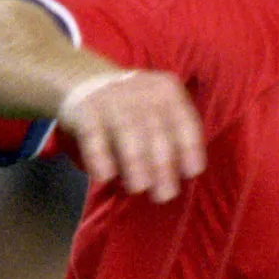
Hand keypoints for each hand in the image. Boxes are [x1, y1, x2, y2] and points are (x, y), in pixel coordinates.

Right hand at [56, 68, 203, 199]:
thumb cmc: (135, 111)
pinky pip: (94, 135)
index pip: (184, 121)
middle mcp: (142, 91)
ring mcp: (113, 98)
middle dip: (162, 165)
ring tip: (138, 188)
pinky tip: (104, 176)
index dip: (189, 147)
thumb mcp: (160, 112)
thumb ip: (174, 138)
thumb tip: (186, 175)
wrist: (89, 83)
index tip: (192, 172)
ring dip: (134, 163)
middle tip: (164, 195)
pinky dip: (99, 156)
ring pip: (127, 132)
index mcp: (168, 92)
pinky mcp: (86, 109)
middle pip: (156, 130)